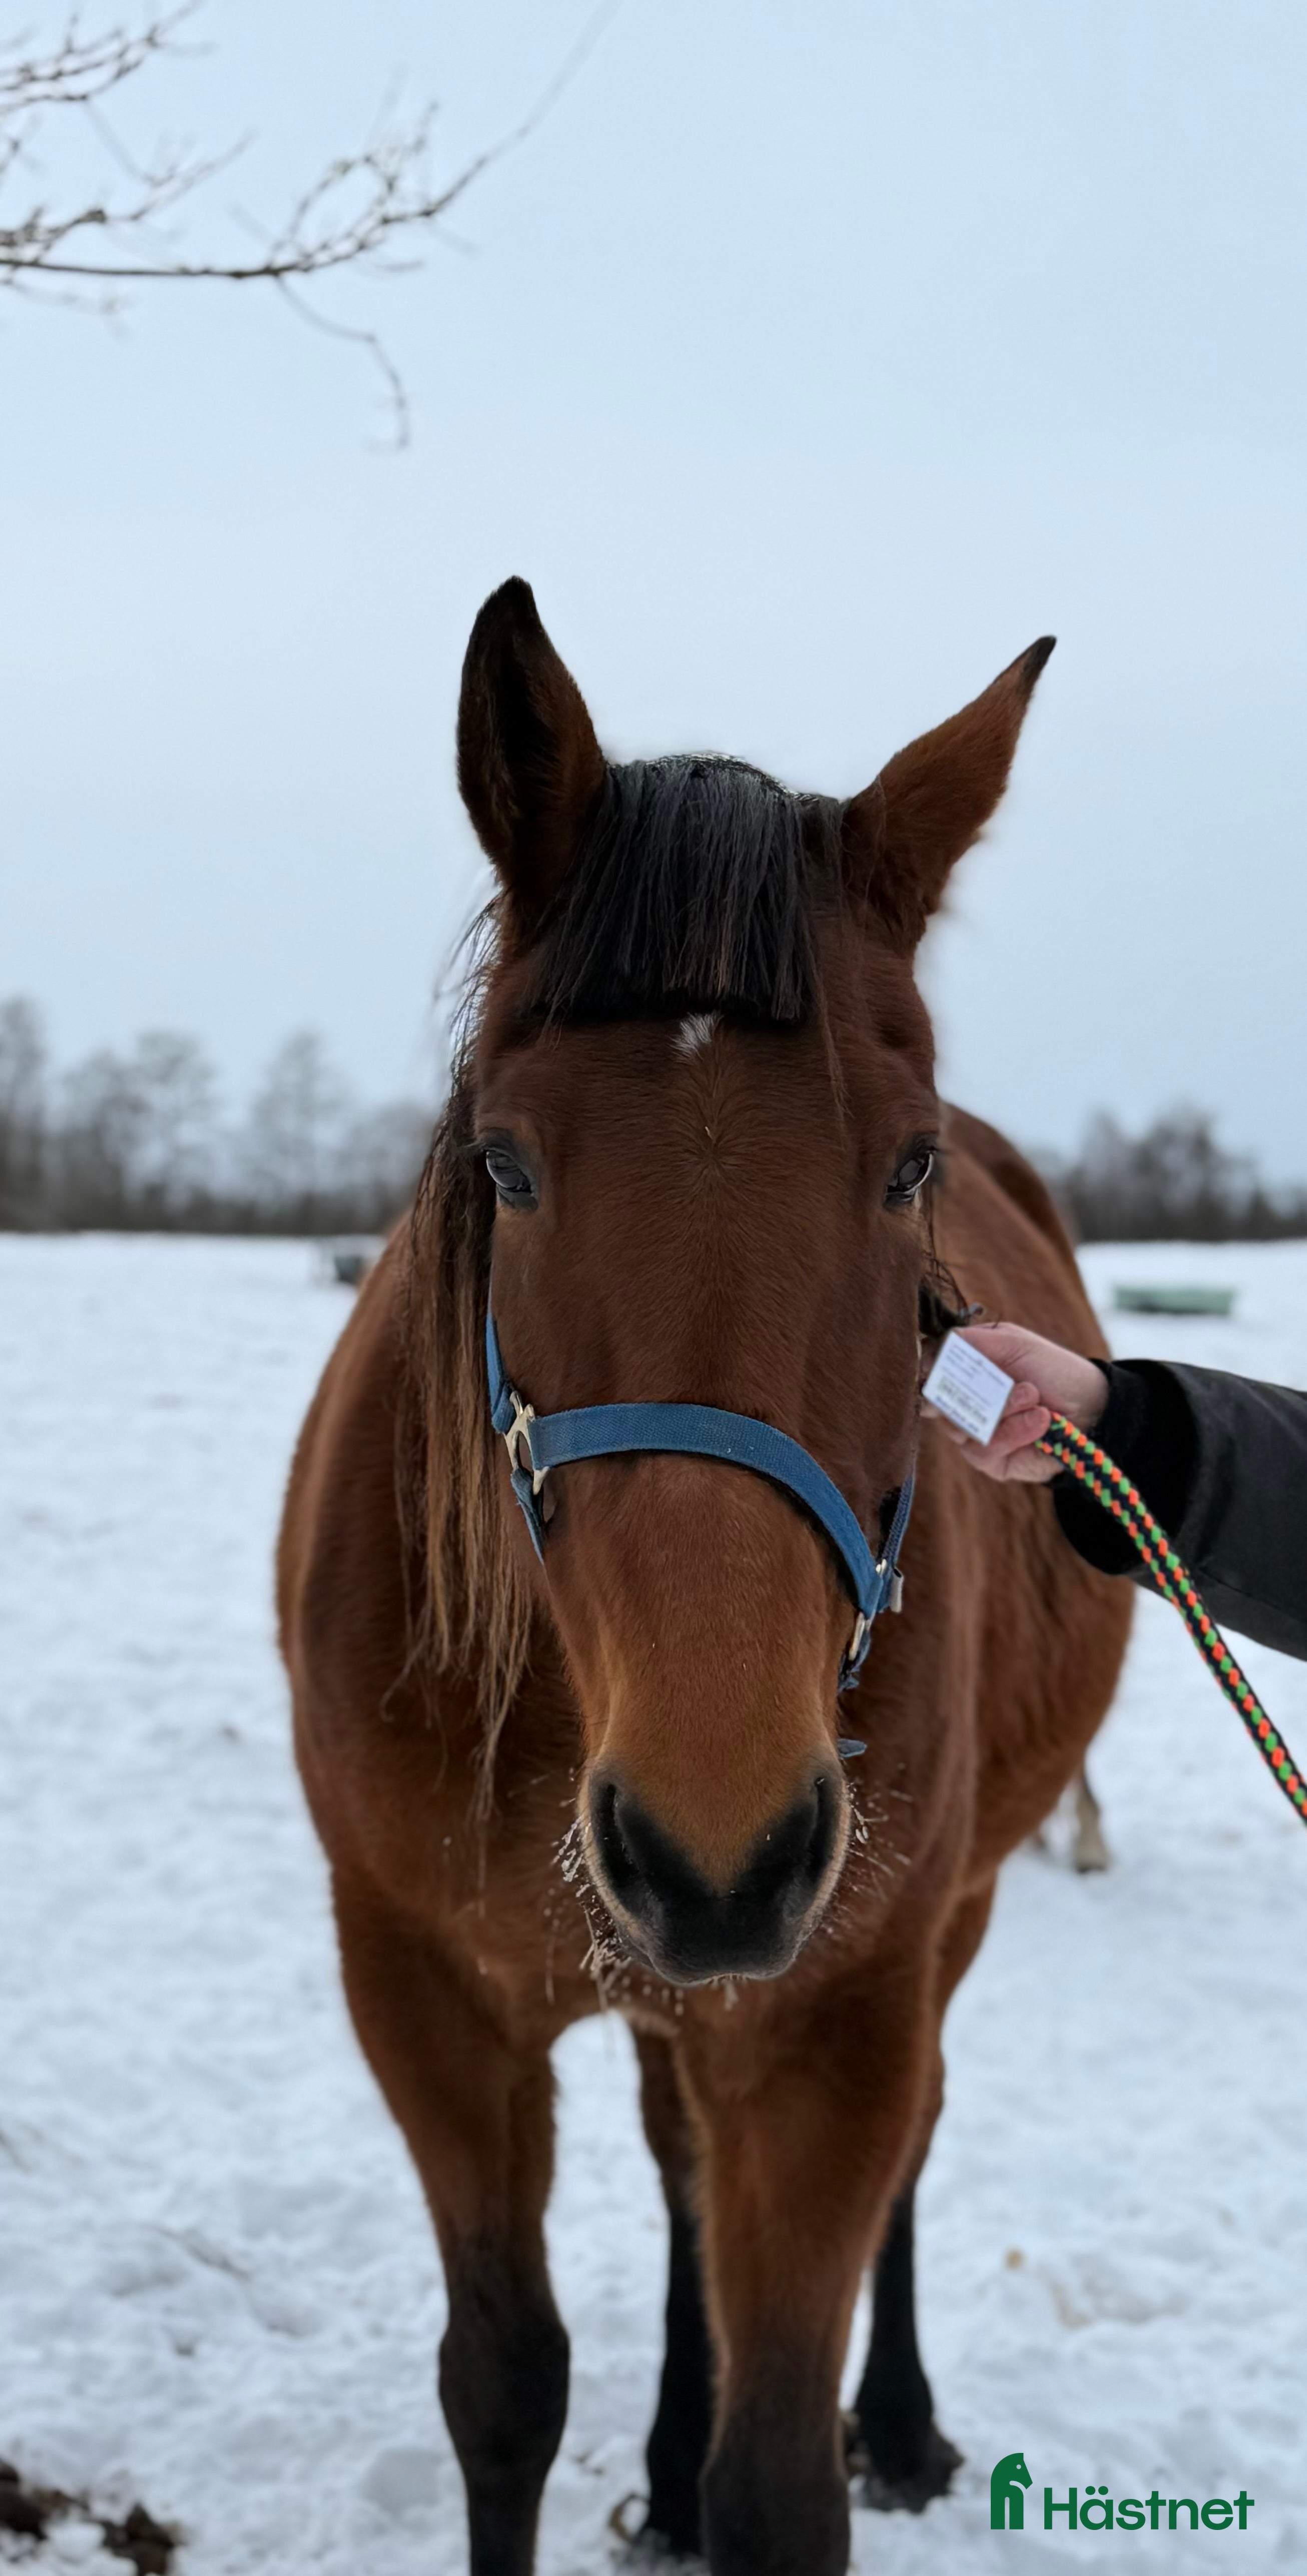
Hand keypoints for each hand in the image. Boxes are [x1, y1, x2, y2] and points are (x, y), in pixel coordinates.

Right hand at [926, 1321, 1108, 1484]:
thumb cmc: (1053, 1369)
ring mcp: (973, 1433)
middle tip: (1007, 1383)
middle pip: (935, 1403)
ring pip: (960, 1427)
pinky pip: (982, 1449)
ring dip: (1003, 1410)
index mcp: (964, 1371)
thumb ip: (968, 1341)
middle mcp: (963, 1403)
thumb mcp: (1012, 1342)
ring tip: (1035, 1399)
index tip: (937, 1365)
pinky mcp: (989, 1460)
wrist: (1092, 1407)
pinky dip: (1014, 1432)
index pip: (927, 1371)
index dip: (927, 1370)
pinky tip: (1041, 1422)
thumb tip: (927, 1348)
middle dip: (973, 1391)